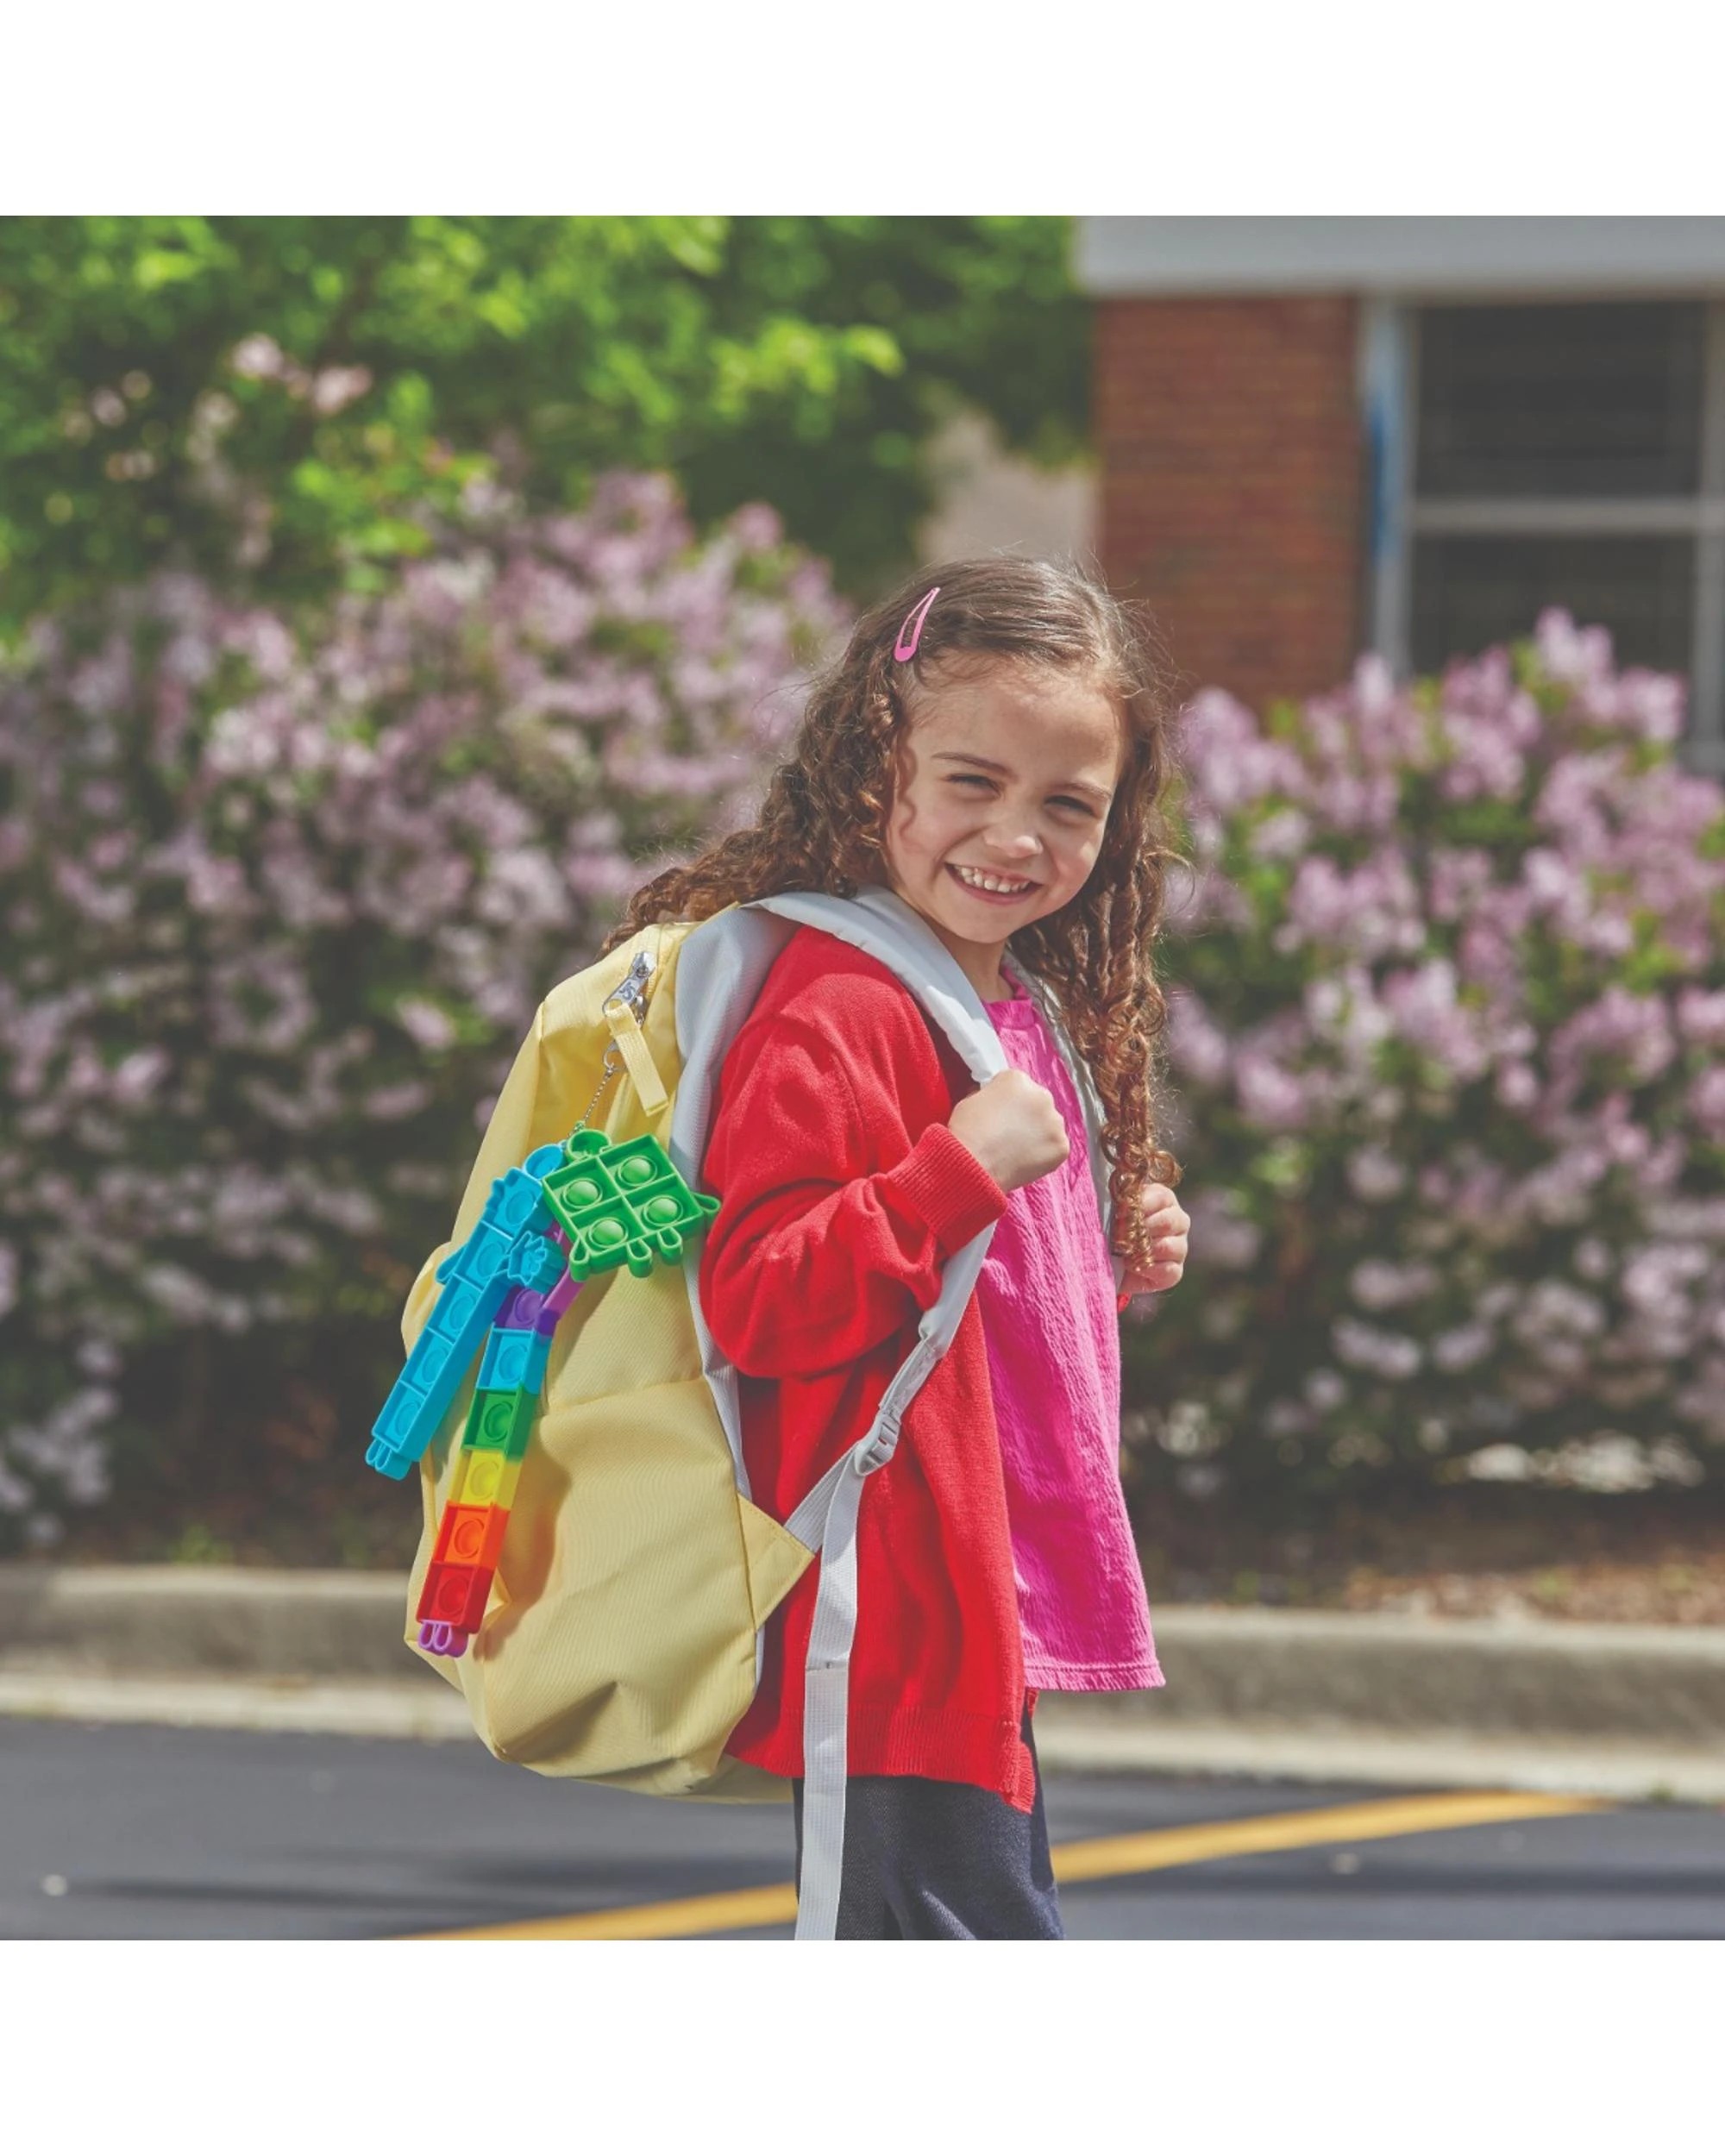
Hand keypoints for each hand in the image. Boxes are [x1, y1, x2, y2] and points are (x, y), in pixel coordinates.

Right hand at [947, 1069, 1069, 1193]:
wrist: (973, 1164)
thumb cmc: (967, 1132)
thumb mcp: (969, 1101)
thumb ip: (988, 1096)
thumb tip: (993, 1102)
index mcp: (1018, 1079)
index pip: (1017, 1085)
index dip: (1006, 1101)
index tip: (999, 1114)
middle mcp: (1042, 1095)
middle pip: (1037, 1102)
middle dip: (1026, 1116)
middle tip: (1009, 1134)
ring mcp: (1055, 1121)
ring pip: (1049, 1125)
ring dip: (1038, 1133)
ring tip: (1016, 1150)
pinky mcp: (1061, 1145)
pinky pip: (1055, 1147)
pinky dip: (1044, 1154)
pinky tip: (1025, 1161)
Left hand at [1116, 1182, 1189, 1305]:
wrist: (1111, 1266)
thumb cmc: (1113, 1233)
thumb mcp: (1115, 1213)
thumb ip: (1121, 1204)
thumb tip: (1123, 1203)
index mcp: (1164, 1200)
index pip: (1161, 1197)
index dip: (1140, 1206)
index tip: (1120, 1213)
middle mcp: (1177, 1221)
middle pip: (1167, 1222)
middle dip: (1140, 1230)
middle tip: (1121, 1236)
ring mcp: (1180, 1247)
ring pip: (1168, 1246)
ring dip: (1143, 1251)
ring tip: (1126, 1254)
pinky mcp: (1175, 1271)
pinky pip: (1168, 1270)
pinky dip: (1148, 1269)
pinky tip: (1134, 1267)